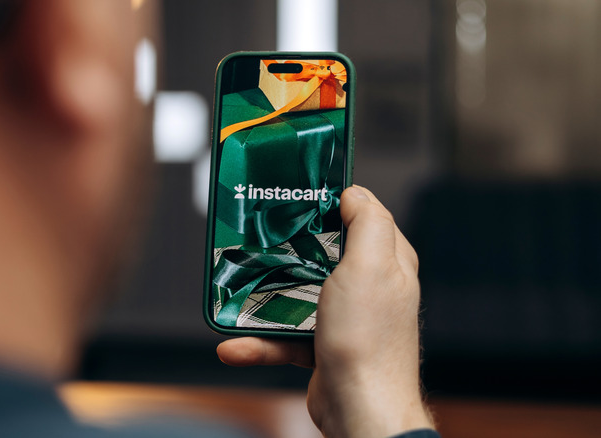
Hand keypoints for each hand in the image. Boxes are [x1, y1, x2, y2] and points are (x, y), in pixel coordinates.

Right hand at [217, 186, 433, 437]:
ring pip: (298, 295)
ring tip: (235, 294)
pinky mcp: (324, 346)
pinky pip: (287, 336)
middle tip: (259, 239)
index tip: (298, 195)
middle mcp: (369, 287)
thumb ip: (368, 222)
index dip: (333, 203)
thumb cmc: (368, 339)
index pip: (363, 216)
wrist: (359, 409)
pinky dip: (261, 341)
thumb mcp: (370, 265)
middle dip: (288, 250)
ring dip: (264, 300)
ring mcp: (345, 318)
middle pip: (323, 253)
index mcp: (387, 262)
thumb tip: (355, 193)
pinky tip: (234, 345)